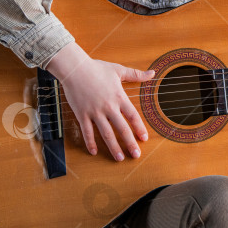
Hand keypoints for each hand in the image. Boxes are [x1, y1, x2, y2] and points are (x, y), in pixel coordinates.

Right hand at [45, 42, 154, 160]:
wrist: (74, 68)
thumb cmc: (97, 68)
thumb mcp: (118, 70)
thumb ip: (136, 74)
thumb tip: (152, 73)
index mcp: (119, 97)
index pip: (133, 116)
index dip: (139, 128)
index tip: (144, 139)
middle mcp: (108, 107)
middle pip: (122, 128)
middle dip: (130, 143)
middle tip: (136, 155)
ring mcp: (95, 112)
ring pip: (106, 133)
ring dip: (113, 147)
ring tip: (119, 158)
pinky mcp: (82, 114)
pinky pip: (87, 132)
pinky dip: (90, 143)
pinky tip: (94, 152)